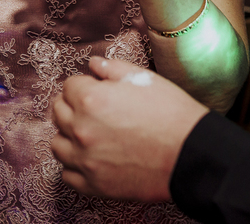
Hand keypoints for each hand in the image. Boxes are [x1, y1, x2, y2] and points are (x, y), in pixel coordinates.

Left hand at [52, 56, 207, 200]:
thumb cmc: (171, 114)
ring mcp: (85, 160)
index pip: (69, 86)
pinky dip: (74, 165)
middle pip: (59, 112)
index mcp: (91, 100)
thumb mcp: (143, 79)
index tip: (95, 88)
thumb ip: (112, 68)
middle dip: (72, 106)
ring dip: (68, 135)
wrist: (191, 154)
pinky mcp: (94, 184)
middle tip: (92, 108)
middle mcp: (82, 129)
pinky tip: (89, 158)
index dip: (84, 84)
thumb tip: (94, 64)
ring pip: (58, 144)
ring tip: (88, 133)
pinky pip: (67, 175)